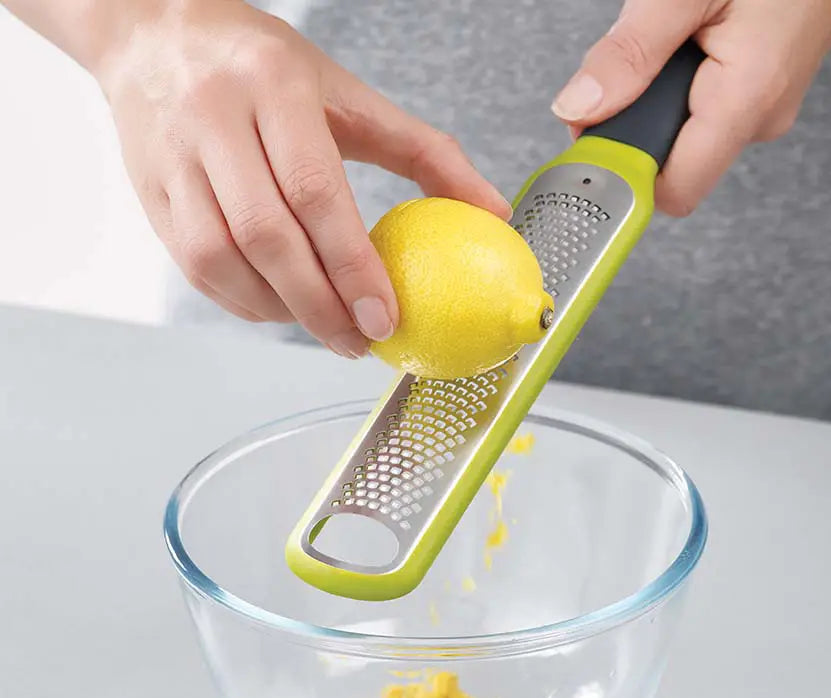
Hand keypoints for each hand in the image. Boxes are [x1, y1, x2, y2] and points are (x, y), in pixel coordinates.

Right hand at [94, 0, 509, 356]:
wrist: (156, 34)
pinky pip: (191, 264)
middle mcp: (213, 118)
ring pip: (219, 257)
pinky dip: (240, 300)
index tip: (385, 317)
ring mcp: (171, 156)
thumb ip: (427, 152)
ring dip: (277, 308)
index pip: (315, 191)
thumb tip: (493, 212)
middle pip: (265, 234)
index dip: (351, 265)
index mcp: (274, 86)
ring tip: (322, 325)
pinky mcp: (148, 190)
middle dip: (318, 305)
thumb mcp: (351, 95)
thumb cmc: (265, 68)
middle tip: (357, 341)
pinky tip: (278, 307)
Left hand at [552, 0, 830, 215]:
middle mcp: (760, 116)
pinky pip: (705, 108)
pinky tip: (685, 40)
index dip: (625, 178)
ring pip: (684, 133)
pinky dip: (679, 84)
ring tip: (666, 37)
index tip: (590, 148)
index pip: (673, 192)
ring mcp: (765, 105)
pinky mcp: (763, 91)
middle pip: (671, 163)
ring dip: (655, 99)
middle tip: (619, 68)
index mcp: (746, 100)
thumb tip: (578, 108)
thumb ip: (630, 54)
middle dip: (631, 126)